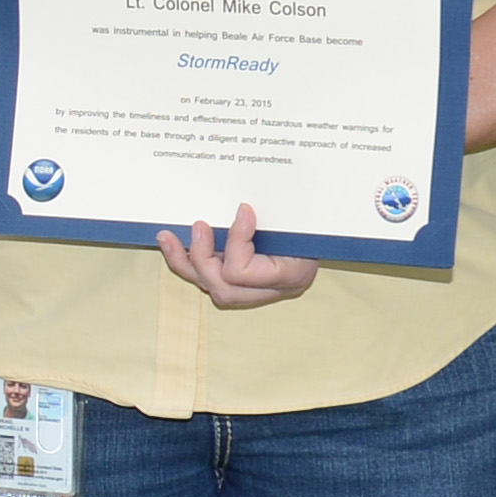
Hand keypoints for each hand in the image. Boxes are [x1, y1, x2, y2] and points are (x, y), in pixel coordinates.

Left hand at [154, 205, 316, 307]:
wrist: (328, 227)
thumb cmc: (318, 219)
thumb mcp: (305, 214)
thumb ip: (282, 211)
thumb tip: (243, 206)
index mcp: (292, 275)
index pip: (243, 272)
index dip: (235, 241)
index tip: (243, 209)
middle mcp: (273, 289)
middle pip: (224, 289)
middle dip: (201, 257)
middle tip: (198, 225)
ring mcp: (258, 289)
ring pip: (213, 288)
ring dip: (186, 262)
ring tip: (167, 239)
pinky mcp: (244, 281)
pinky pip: (212, 278)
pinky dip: (191, 262)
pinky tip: (174, 244)